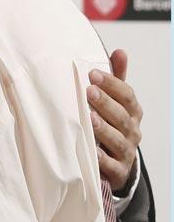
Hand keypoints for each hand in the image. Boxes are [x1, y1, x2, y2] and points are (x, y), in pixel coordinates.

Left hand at [89, 49, 142, 192]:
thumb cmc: (111, 124)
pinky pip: (111, 165)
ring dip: (103, 129)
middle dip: (106, 103)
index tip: (93, 73)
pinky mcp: (118, 171)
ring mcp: (126, 152)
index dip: (112, 84)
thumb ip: (116, 79)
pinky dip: (102, 159)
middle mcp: (132, 131)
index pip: (127, 96)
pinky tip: (92, 152)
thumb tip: (120, 51)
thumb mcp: (115, 101)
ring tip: (88, 118)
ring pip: (117, 140)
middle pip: (122, 116)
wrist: (117, 162)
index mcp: (132, 112)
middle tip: (89, 90)